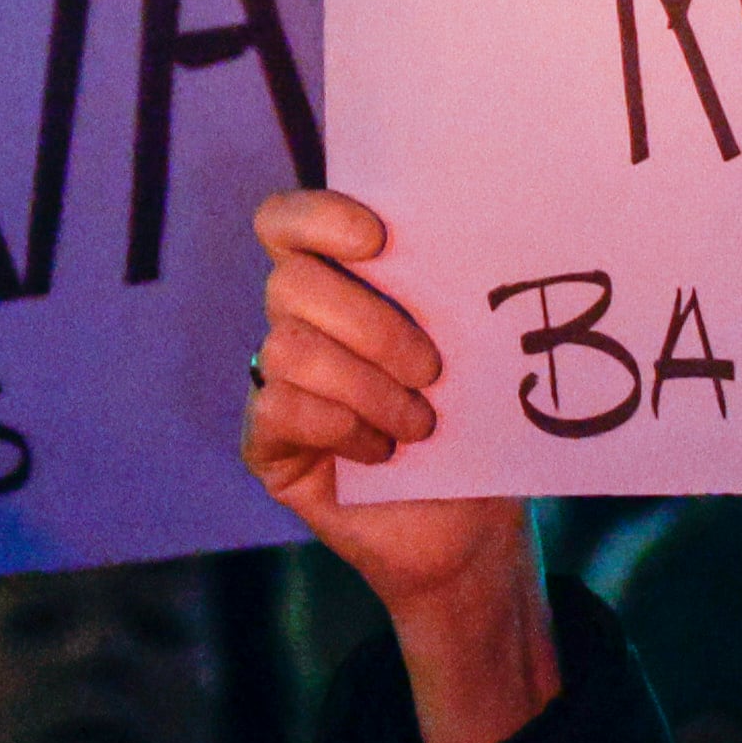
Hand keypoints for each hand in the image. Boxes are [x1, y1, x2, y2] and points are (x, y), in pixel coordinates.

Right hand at [242, 190, 555, 742]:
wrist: (470, 526)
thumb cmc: (475, 423)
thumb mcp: (468, 347)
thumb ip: (439, 290)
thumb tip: (455, 235)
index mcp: (341, 281)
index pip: (287, 222)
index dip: (319, 216)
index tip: (380, 238)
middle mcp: (297, 323)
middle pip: (291, 283)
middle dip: (373, 326)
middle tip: (433, 371)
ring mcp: (275, 382)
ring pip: (288, 349)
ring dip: (368, 388)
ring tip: (421, 424)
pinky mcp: (266, 443)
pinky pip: (279, 409)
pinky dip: (341, 427)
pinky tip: (382, 453)